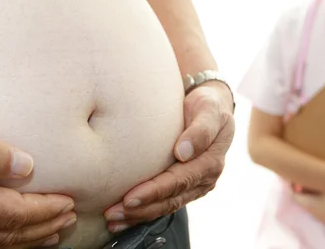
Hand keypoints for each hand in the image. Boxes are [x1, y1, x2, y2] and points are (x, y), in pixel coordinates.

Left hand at [104, 82, 234, 231]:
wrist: (211, 106)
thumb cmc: (207, 104)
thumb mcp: (209, 108)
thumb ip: (201, 128)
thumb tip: (184, 151)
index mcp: (210, 162)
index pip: (179, 181)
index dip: (155, 191)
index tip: (130, 197)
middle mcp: (204, 179)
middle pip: (170, 199)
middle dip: (141, 208)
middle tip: (113, 212)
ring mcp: (194, 186)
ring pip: (166, 206)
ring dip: (139, 215)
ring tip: (113, 219)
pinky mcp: (184, 187)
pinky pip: (164, 202)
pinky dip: (144, 211)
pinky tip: (124, 217)